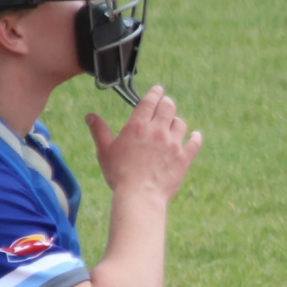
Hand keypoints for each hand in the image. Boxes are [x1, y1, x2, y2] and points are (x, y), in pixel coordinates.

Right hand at [87, 85, 202, 203]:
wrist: (140, 196)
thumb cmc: (119, 174)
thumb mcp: (105, 151)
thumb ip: (99, 131)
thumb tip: (90, 116)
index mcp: (138, 126)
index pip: (150, 101)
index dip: (155, 93)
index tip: (158, 90)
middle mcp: (158, 130)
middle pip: (168, 107)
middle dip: (166, 103)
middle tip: (165, 104)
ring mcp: (173, 143)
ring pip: (181, 123)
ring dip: (176, 121)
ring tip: (173, 124)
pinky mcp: (184, 157)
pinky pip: (195, 142)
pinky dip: (195, 138)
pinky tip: (195, 136)